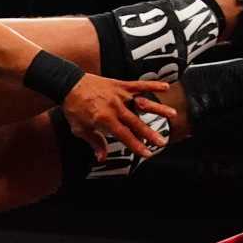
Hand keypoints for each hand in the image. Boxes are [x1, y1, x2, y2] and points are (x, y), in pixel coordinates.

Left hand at [61, 74, 177, 160]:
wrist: (68, 84)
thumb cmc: (73, 109)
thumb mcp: (80, 129)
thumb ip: (94, 142)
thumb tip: (102, 158)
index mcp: (104, 119)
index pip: (124, 135)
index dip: (136, 145)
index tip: (147, 154)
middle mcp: (115, 107)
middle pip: (136, 123)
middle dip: (150, 134)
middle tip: (162, 143)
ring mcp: (119, 94)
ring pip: (142, 103)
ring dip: (158, 109)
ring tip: (173, 114)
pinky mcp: (120, 84)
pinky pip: (139, 85)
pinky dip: (152, 85)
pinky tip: (166, 87)